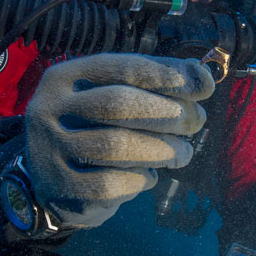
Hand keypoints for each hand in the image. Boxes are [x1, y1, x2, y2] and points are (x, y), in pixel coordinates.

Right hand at [26, 54, 213, 229]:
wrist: (52, 178)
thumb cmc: (96, 126)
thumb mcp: (115, 94)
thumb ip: (154, 83)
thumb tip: (201, 77)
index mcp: (67, 77)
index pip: (124, 68)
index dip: (169, 76)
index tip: (205, 87)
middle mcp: (50, 108)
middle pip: (119, 103)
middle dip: (169, 113)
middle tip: (196, 122)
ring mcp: (50, 149)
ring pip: (116, 145)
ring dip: (162, 149)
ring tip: (183, 152)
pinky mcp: (59, 187)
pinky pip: (110, 184)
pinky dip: (140, 179)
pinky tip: (149, 175)